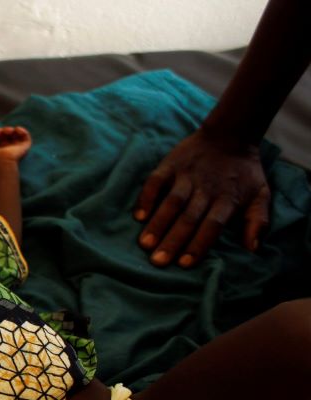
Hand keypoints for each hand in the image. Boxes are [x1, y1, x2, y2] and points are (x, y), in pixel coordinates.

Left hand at [0, 126, 32, 165]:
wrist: (2, 162)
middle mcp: (7, 146)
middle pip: (6, 133)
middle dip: (3, 129)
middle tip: (1, 131)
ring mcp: (16, 146)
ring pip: (15, 134)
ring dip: (12, 129)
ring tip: (9, 131)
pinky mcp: (24, 147)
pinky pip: (26, 137)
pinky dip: (23, 131)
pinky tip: (17, 130)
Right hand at [134, 129, 269, 267]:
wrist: (230, 135)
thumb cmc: (243, 172)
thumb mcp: (261, 194)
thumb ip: (258, 221)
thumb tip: (252, 248)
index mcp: (227, 198)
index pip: (212, 224)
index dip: (199, 243)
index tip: (185, 263)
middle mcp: (206, 188)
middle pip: (189, 217)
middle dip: (173, 240)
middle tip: (158, 261)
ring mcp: (186, 176)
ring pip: (172, 202)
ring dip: (158, 223)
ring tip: (145, 244)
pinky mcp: (171, 165)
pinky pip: (156, 181)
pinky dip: (146, 198)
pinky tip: (138, 216)